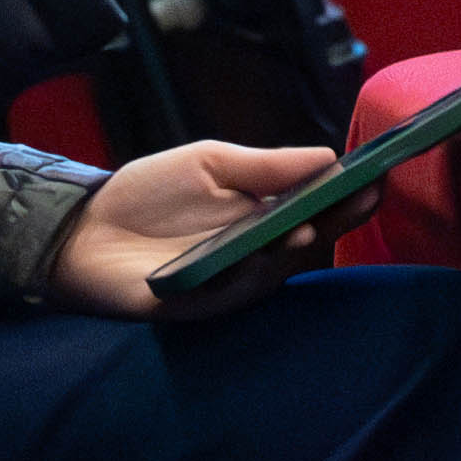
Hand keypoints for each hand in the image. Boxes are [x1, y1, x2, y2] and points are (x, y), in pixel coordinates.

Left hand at [44, 138, 349, 320]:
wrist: (82, 228)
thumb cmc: (145, 194)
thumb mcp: (209, 163)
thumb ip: (265, 165)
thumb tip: (326, 157)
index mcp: (260, 215)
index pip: (315, 207)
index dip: (346, 195)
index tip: (377, 176)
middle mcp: (253, 252)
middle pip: (308, 240)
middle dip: (337, 221)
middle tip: (363, 199)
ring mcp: (228, 281)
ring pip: (275, 270)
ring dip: (295, 250)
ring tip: (311, 228)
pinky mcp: (197, 303)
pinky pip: (233, 292)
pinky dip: (252, 274)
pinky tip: (265, 253)